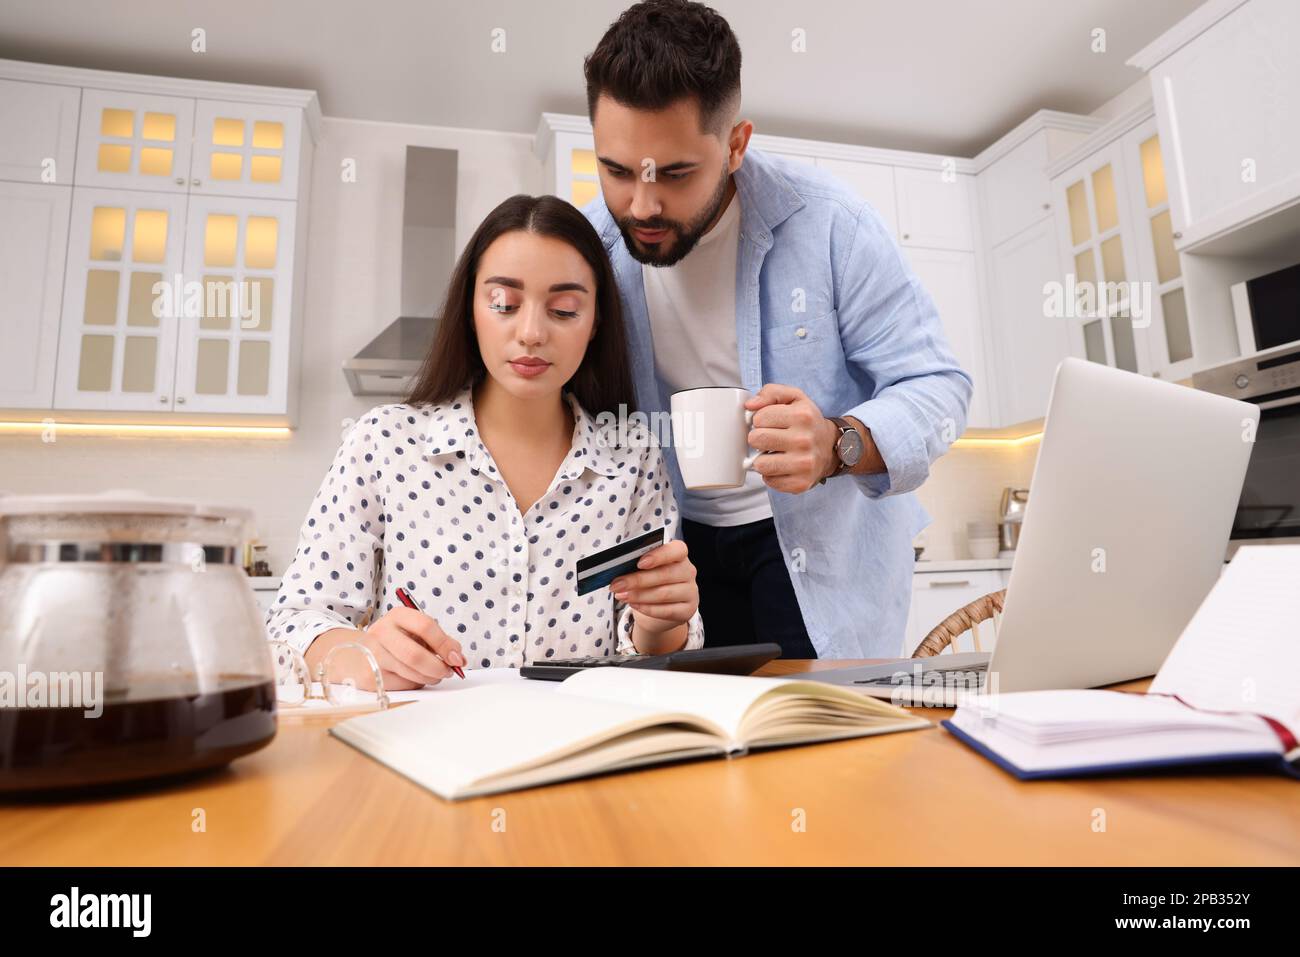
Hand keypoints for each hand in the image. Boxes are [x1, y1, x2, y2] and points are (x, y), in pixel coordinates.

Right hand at [349, 606, 465, 690]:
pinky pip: (403, 684)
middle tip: (448, 671)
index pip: (426, 626)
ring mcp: (373, 654)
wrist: (357, 655)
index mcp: (397, 615)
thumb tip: (459, 658)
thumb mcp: (415, 632)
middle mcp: (382, 632)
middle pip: (416, 655)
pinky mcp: (370, 676)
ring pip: (411, 673)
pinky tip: (413, 677)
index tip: (457, 658)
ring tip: (433, 674)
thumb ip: (440, 641)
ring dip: (430, 677)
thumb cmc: (395, 642)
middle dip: (438, 667)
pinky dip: (416, 683)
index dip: (445, 644)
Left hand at [609, 539, 699, 634]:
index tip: (639, 563)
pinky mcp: (688, 611)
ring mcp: (690, 592)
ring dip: (639, 595)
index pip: (676, 550)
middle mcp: (688, 572)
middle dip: (637, 580)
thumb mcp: (647, 569)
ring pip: (664, 594)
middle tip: (617, 584)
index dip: (659, 556)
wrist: (661, 607)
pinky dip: (647, 608)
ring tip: (621, 595)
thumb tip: (619, 568)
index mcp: (679, 555)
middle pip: (665, 574)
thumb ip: (638, 565)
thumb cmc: (652, 582)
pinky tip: (634, 604)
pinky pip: (666, 611)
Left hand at [745, 384, 839, 493]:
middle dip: (758, 439)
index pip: (759, 418)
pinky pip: (769, 481)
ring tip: (774, 453)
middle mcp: (805, 440)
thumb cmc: (807, 422)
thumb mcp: (794, 398)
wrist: (831, 447)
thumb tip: (750, 405)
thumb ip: (771, 393)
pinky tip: (782, 466)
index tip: (769, 423)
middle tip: (769, 439)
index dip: (760, 420)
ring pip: (760, 464)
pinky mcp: (801, 483)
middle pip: (756, 440)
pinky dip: (771, 474)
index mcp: (802, 416)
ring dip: (763, 459)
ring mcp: (804, 464)